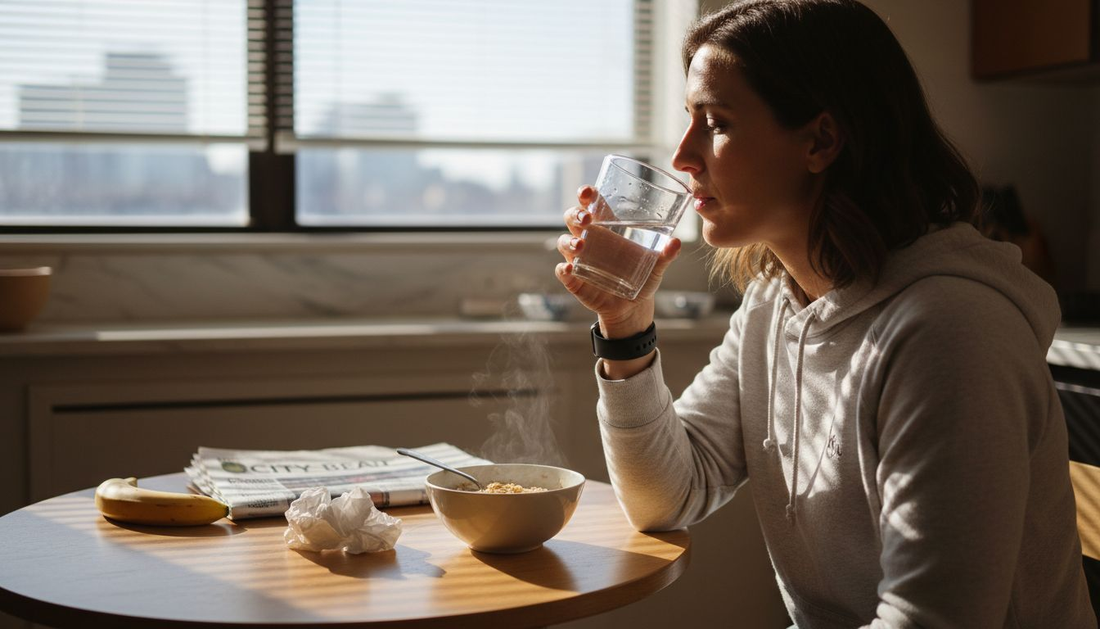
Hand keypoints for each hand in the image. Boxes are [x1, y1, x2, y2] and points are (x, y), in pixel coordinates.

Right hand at [554, 185, 681, 337]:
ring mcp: (580, 260)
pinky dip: (563, 270)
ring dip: (569, 242)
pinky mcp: (576, 280)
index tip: (587, 192)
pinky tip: (569, 269)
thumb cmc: (642, 276)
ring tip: (581, 246)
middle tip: (587, 219)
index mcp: (607, 227)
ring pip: (564, 242)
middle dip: (576, 214)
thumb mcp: (656, 265)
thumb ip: (666, 254)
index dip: (586, 195)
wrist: (633, 306)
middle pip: (573, 218)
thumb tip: (676, 242)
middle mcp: (589, 239)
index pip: (592, 204)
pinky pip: (563, 272)